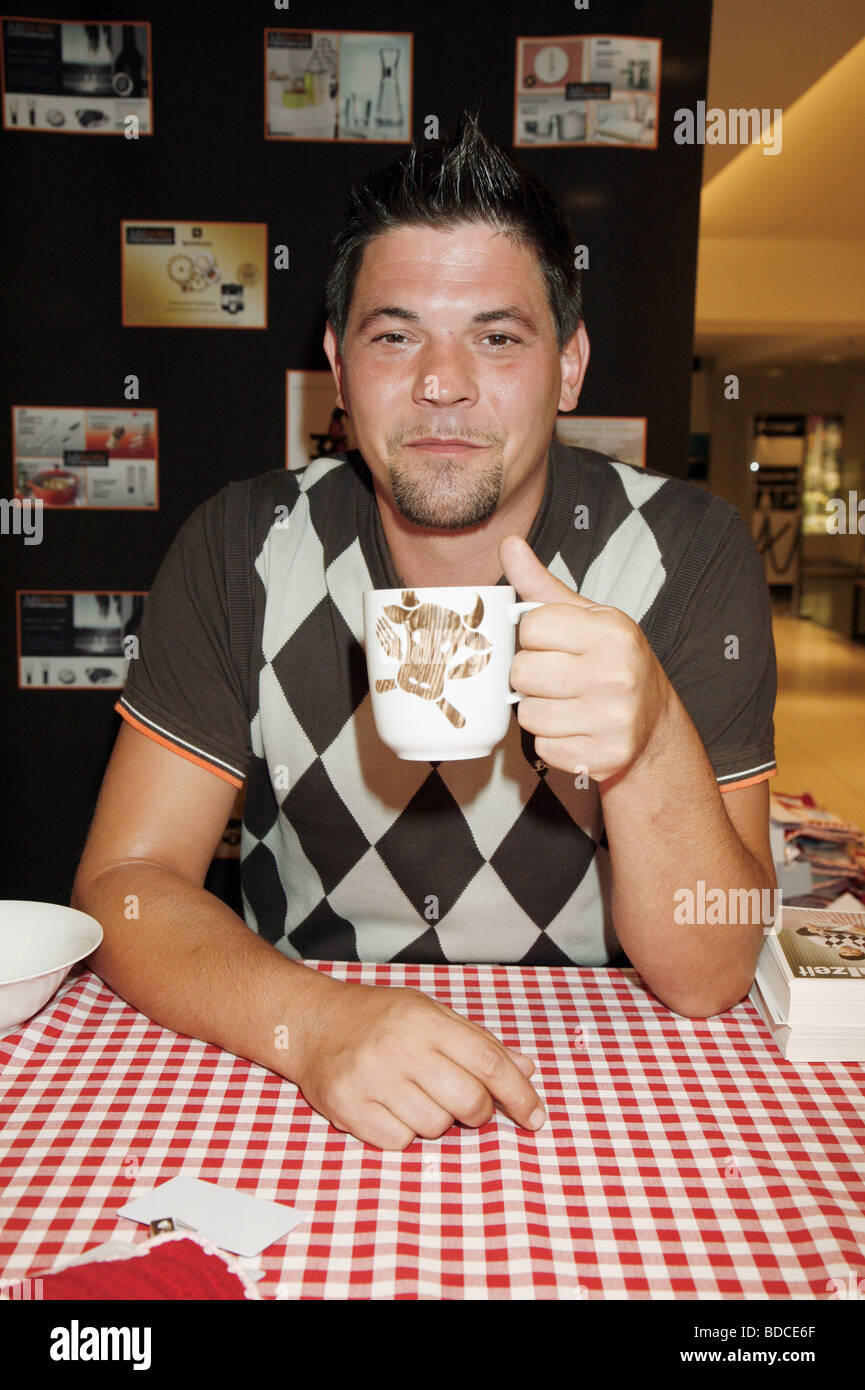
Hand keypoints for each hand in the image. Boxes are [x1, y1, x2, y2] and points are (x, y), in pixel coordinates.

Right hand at [290, 978, 544, 1149]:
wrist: (312, 1023)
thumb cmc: (380, 1018)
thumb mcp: (431, 1013)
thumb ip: (479, 1042)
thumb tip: (527, 1070)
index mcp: (426, 1020)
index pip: (489, 1063)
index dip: (520, 1094)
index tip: (536, 1117)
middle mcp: (399, 1048)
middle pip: (469, 1102)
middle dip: (478, 1112)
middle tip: (465, 1104)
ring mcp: (371, 1080)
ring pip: (436, 1126)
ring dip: (436, 1119)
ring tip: (414, 1095)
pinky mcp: (349, 1108)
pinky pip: (400, 1142)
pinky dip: (404, 1133)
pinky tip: (390, 1108)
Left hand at [500, 534, 673, 782]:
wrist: (653, 722)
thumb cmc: (610, 661)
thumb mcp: (586, 617)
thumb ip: (541, 586)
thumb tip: (508, 544)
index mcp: (611, 632)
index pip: (532, 627)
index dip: (534, 637)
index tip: (554, 644)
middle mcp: (616, 674)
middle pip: (523, 672)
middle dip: (531, 676)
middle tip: (556, 677)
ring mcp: (612, 719)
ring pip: (528, 714)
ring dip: (538, 710)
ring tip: (564, 703)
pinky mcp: (603, 757)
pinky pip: (543, 748)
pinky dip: (551, 741)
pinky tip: (574, 728)